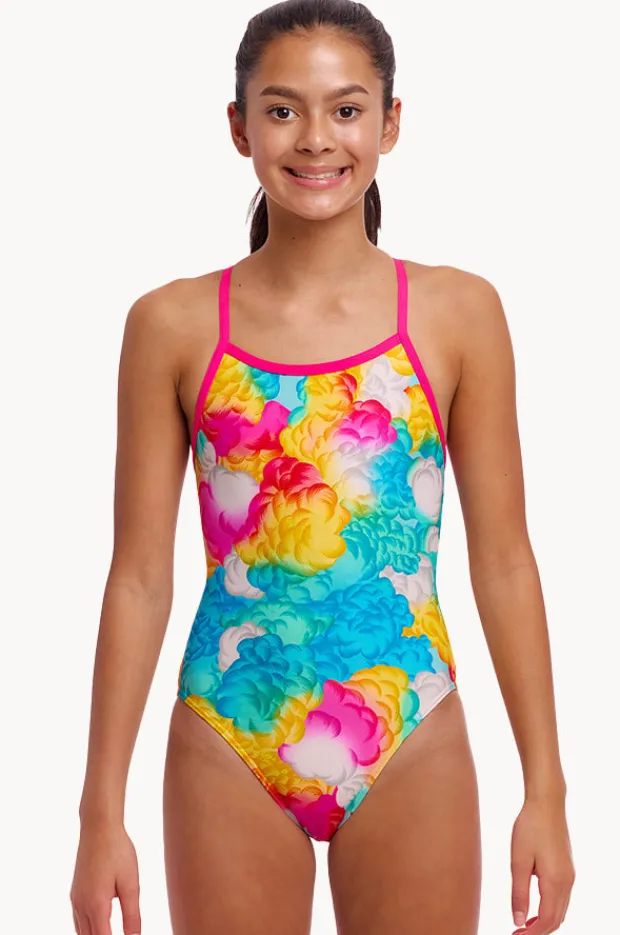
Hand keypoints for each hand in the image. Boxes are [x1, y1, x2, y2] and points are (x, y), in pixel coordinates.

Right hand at [70, 819, 140, 934]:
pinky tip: (100, 928)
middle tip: (122, 934)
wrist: (98, 827)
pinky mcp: (75, 893)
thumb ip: (132, 914)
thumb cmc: (117, 850)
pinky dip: (87, 931)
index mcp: (96, 905)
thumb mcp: (131, 883)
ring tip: (111, 932)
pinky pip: (78, 922)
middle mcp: (81, 905)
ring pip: (81, 933)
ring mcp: (75, 900)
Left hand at [510, 794, 574, 933]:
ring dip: (544, 921)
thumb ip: (519, 893)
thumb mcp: (518, 861)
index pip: (547, 920)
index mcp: (555, 881)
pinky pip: (562, 898)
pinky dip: (550, 909)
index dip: (532, 934)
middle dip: (538, 931)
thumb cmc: (530, 827)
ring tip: (523, 924)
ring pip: (560, 910)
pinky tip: (534, 905)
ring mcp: (570, 876)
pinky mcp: (568, 869)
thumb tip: (518, 921)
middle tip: (517, 934)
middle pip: (556, 920)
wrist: (547, 804)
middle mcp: (567, 882)